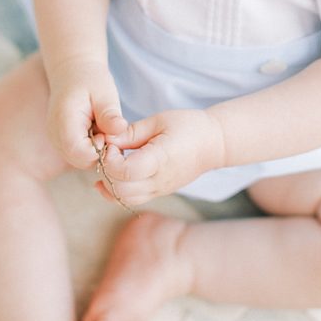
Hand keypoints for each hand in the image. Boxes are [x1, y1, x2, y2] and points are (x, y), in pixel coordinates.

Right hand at [46, 67, 126, 169]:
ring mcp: (56, 140)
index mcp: (64, 121)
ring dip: (96, 150)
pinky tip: (96, 130)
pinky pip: (78, 154)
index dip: (100, 150)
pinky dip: (91, 147)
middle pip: (80, 160)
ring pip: (80, 160)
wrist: (73, 71)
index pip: (79, 152)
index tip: (110, 133)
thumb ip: (109, 114)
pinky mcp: (60, 141)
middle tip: (109, 129)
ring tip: (102, 127)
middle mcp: (55, 135)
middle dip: (100, 152)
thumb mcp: (104, 92)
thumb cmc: (89, 79)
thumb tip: (120, 129)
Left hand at [97, 109, 224, 205]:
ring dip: (109, 184)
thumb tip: (107, 139)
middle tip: (108, 152)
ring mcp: (160, 189)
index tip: (111, 144)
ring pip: (124, 200)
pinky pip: (132, 200)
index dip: (110, 160)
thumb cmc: (188, 126)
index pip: (126, 172)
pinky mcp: (159, 192)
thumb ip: (132, 132)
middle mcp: (159, 180)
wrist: (213, 144)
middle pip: (121, 190)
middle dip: (106, 172)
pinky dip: (117, 191)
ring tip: (109, 163)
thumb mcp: (159, 120)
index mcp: (161, 159)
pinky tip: (112, 175)